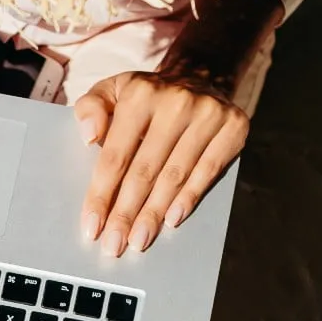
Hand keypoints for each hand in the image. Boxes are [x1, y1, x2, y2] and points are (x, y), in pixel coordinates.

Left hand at [74, 71, 247, 255]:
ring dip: (155, 213)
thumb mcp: (113, 90)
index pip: (116, 154)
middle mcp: (175, 102)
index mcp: (139, 94)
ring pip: (175, 175)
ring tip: (140, 240)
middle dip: (126, 213)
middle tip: (115, 244)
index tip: (92, 225)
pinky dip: (189, 198)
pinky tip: (172, 220)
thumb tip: (89, 136)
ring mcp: (207, 115)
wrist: (201, 76)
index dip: (102, 194)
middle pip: (145, 170)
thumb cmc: (148, 96)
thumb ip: (91, 108)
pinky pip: (208, 171)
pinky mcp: (232, 128)